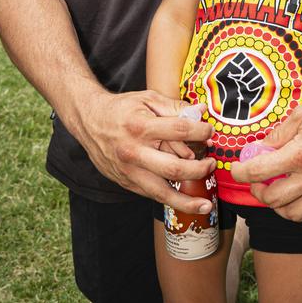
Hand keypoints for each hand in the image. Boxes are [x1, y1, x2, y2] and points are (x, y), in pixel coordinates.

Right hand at [77, 89, 214, 211]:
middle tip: (211, 164)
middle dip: (199, 169)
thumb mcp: (147, 98)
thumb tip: (202, 110)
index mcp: (141, 127)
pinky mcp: (126, 182)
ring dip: (187, 201)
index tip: (210, 131)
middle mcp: (134, 152)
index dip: (201, 131)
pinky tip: (184, 201)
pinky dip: (169, 199)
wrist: (89, 120)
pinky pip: (151, 195)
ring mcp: (129, 171)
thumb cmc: (122, 108)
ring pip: (162, 192)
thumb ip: (175, 106)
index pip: (180, 131)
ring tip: (206, 204)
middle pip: (174, 168)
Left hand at [230, 85, 301, 220]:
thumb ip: (279, 134)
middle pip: (273, 200)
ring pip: (295, 214)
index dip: (240, 173)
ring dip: (280, 206)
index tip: (236, 169)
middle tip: (257, 182)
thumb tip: (261, 149)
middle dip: (258, 192)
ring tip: (279, 192)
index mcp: (301, 153)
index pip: (259, 172)